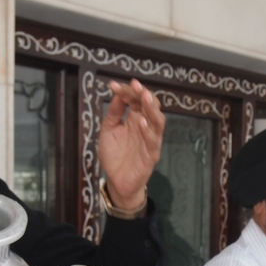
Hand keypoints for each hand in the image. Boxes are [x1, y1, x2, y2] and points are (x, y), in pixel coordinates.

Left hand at [98, 79, 164, 210]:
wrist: (116, 180)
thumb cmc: (114, 155)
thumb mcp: (108, 130)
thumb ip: (114, 113)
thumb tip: (118, 94)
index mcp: (135, 119)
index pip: (135, 100)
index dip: (126, 91)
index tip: (113, 85)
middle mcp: (145, 127)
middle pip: (150, 106)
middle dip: (143, 94)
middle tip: (135, 85)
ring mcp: (150, 141)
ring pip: (158, 121)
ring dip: (152, 108)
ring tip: (144, 97)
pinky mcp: (151, 155)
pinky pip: (153, 142)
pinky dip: (148, 131)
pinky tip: (142, 122)